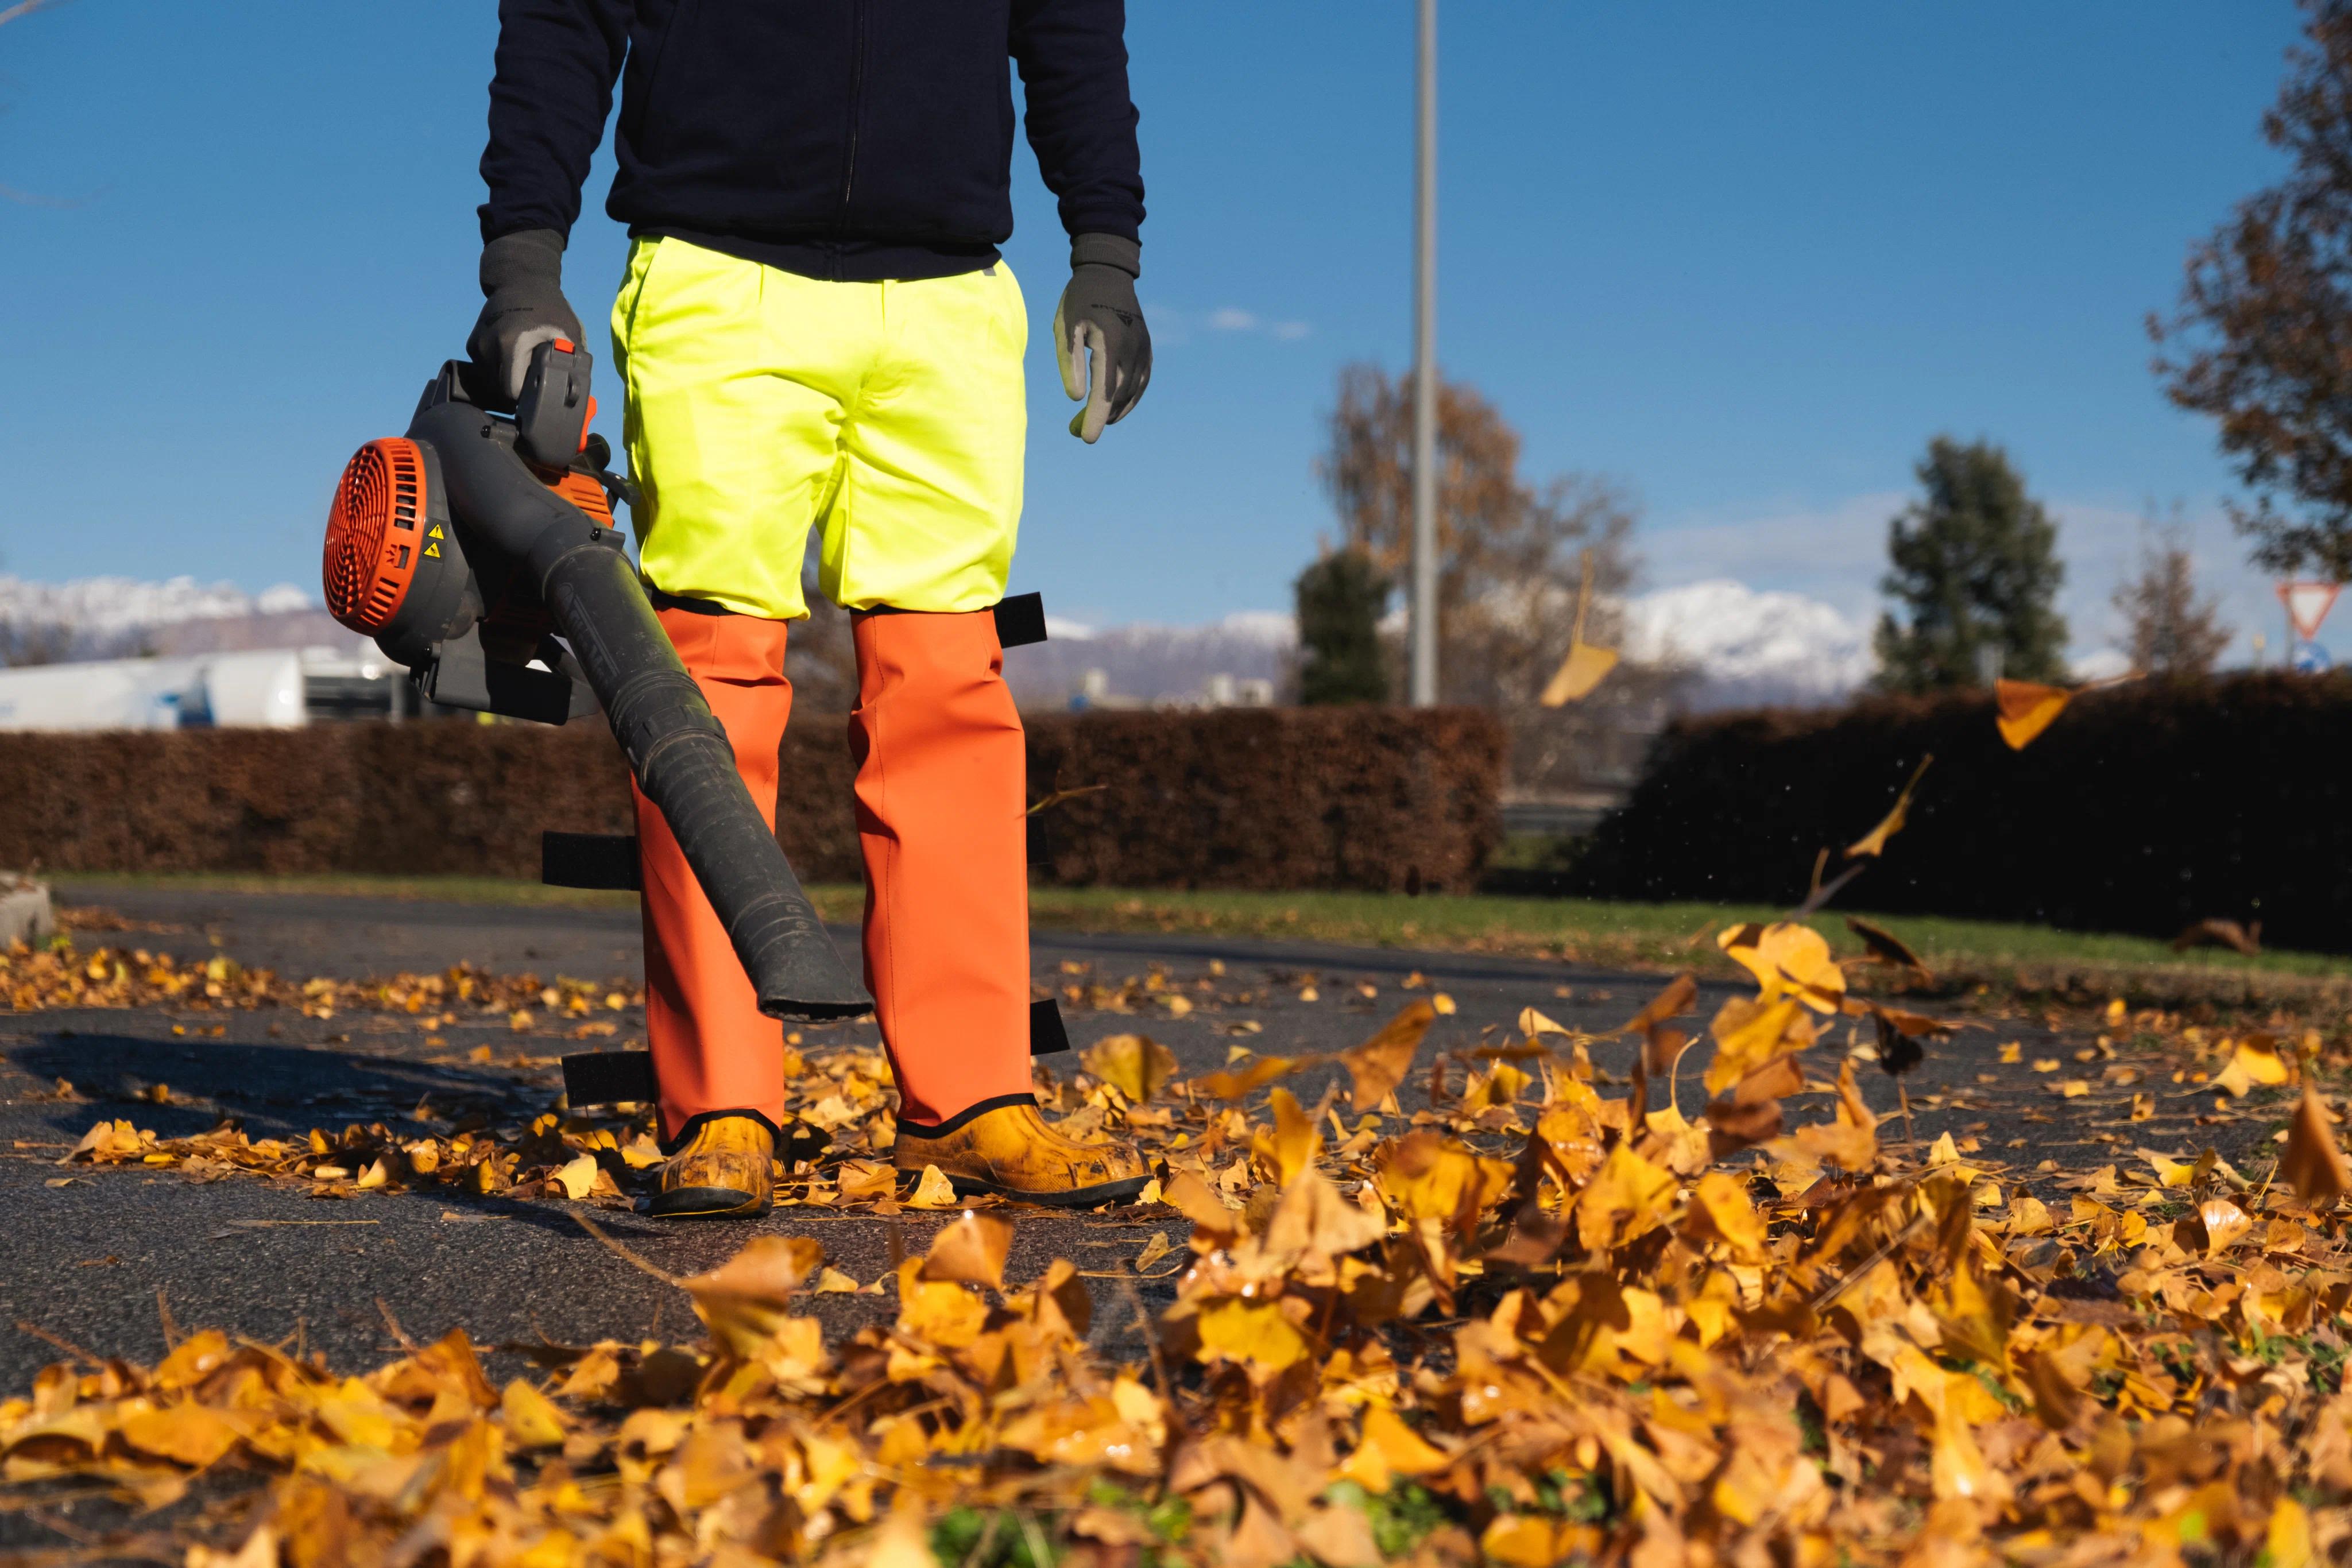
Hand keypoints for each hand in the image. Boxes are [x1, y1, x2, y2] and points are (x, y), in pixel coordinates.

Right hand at [467, 228, 586, 409]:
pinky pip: (486, 371)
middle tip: (536, 377)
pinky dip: (500, 370)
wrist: (521, 280)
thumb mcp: (568, 332)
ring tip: (526, 364)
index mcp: (509, 344)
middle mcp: (486, 346)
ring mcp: (476, 346)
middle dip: (519, 390)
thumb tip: (575, 392)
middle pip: (501, 390)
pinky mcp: (472, 345)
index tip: (540, 392)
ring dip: (509, 380)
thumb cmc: (550, 308)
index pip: (512, 392)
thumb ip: (571, 362)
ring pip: (492, 382)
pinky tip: (514, 357)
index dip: (527, 398)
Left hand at [1053, 234, 1150, 442]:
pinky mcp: (1147, 348)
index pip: (1105, 391)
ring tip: (1095, 421)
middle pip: (1120, 396)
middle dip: (1101, 418)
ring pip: (1133, 392)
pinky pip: (1142, 382)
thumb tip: (1075, 399)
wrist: (1107, 273)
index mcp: (1111, 344)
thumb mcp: (1065, 328)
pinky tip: (1115, 407)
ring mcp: (1144, 349)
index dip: (1096, 418)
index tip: (1086, 439)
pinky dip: (1130, 399)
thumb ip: (1070, 363)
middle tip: (1077, 431)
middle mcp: (1133, 349)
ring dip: (1115, 411)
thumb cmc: (1079, 300)